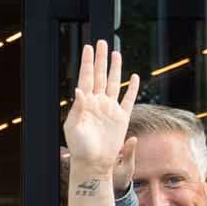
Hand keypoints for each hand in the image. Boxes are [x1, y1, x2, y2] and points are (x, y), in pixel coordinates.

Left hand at [59, 39, 136, 180]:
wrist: (94, 163)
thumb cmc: (79, 147)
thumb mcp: (73, 127)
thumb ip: (76, 108)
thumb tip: (79, 89)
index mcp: (84, 103)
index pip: (86, 77)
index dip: (87, 62)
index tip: (88, 47)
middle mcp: (98, 102)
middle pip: (99, 75)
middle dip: (100, 59)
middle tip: (101, 42)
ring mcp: (110, 109)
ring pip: (113, 83)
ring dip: (114, 68)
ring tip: (115, 53)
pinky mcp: (122, 117)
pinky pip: (128, 99)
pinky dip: (131, 88)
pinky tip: (133, 77)